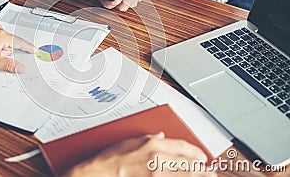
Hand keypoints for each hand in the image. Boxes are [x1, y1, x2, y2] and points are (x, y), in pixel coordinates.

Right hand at [65, 133, 215, 176]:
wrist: (98, 174)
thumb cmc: (111, 159)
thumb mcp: (131, 140)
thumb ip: (149, 138)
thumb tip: (160, 136)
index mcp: (153, 145)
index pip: (183, 147)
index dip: (196, 152)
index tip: (203, 157)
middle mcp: (158, 160)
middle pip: (189, 164)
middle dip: (203, 168)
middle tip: (211, 171)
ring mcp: (156, 175)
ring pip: (185, 175)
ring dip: (198, 176)